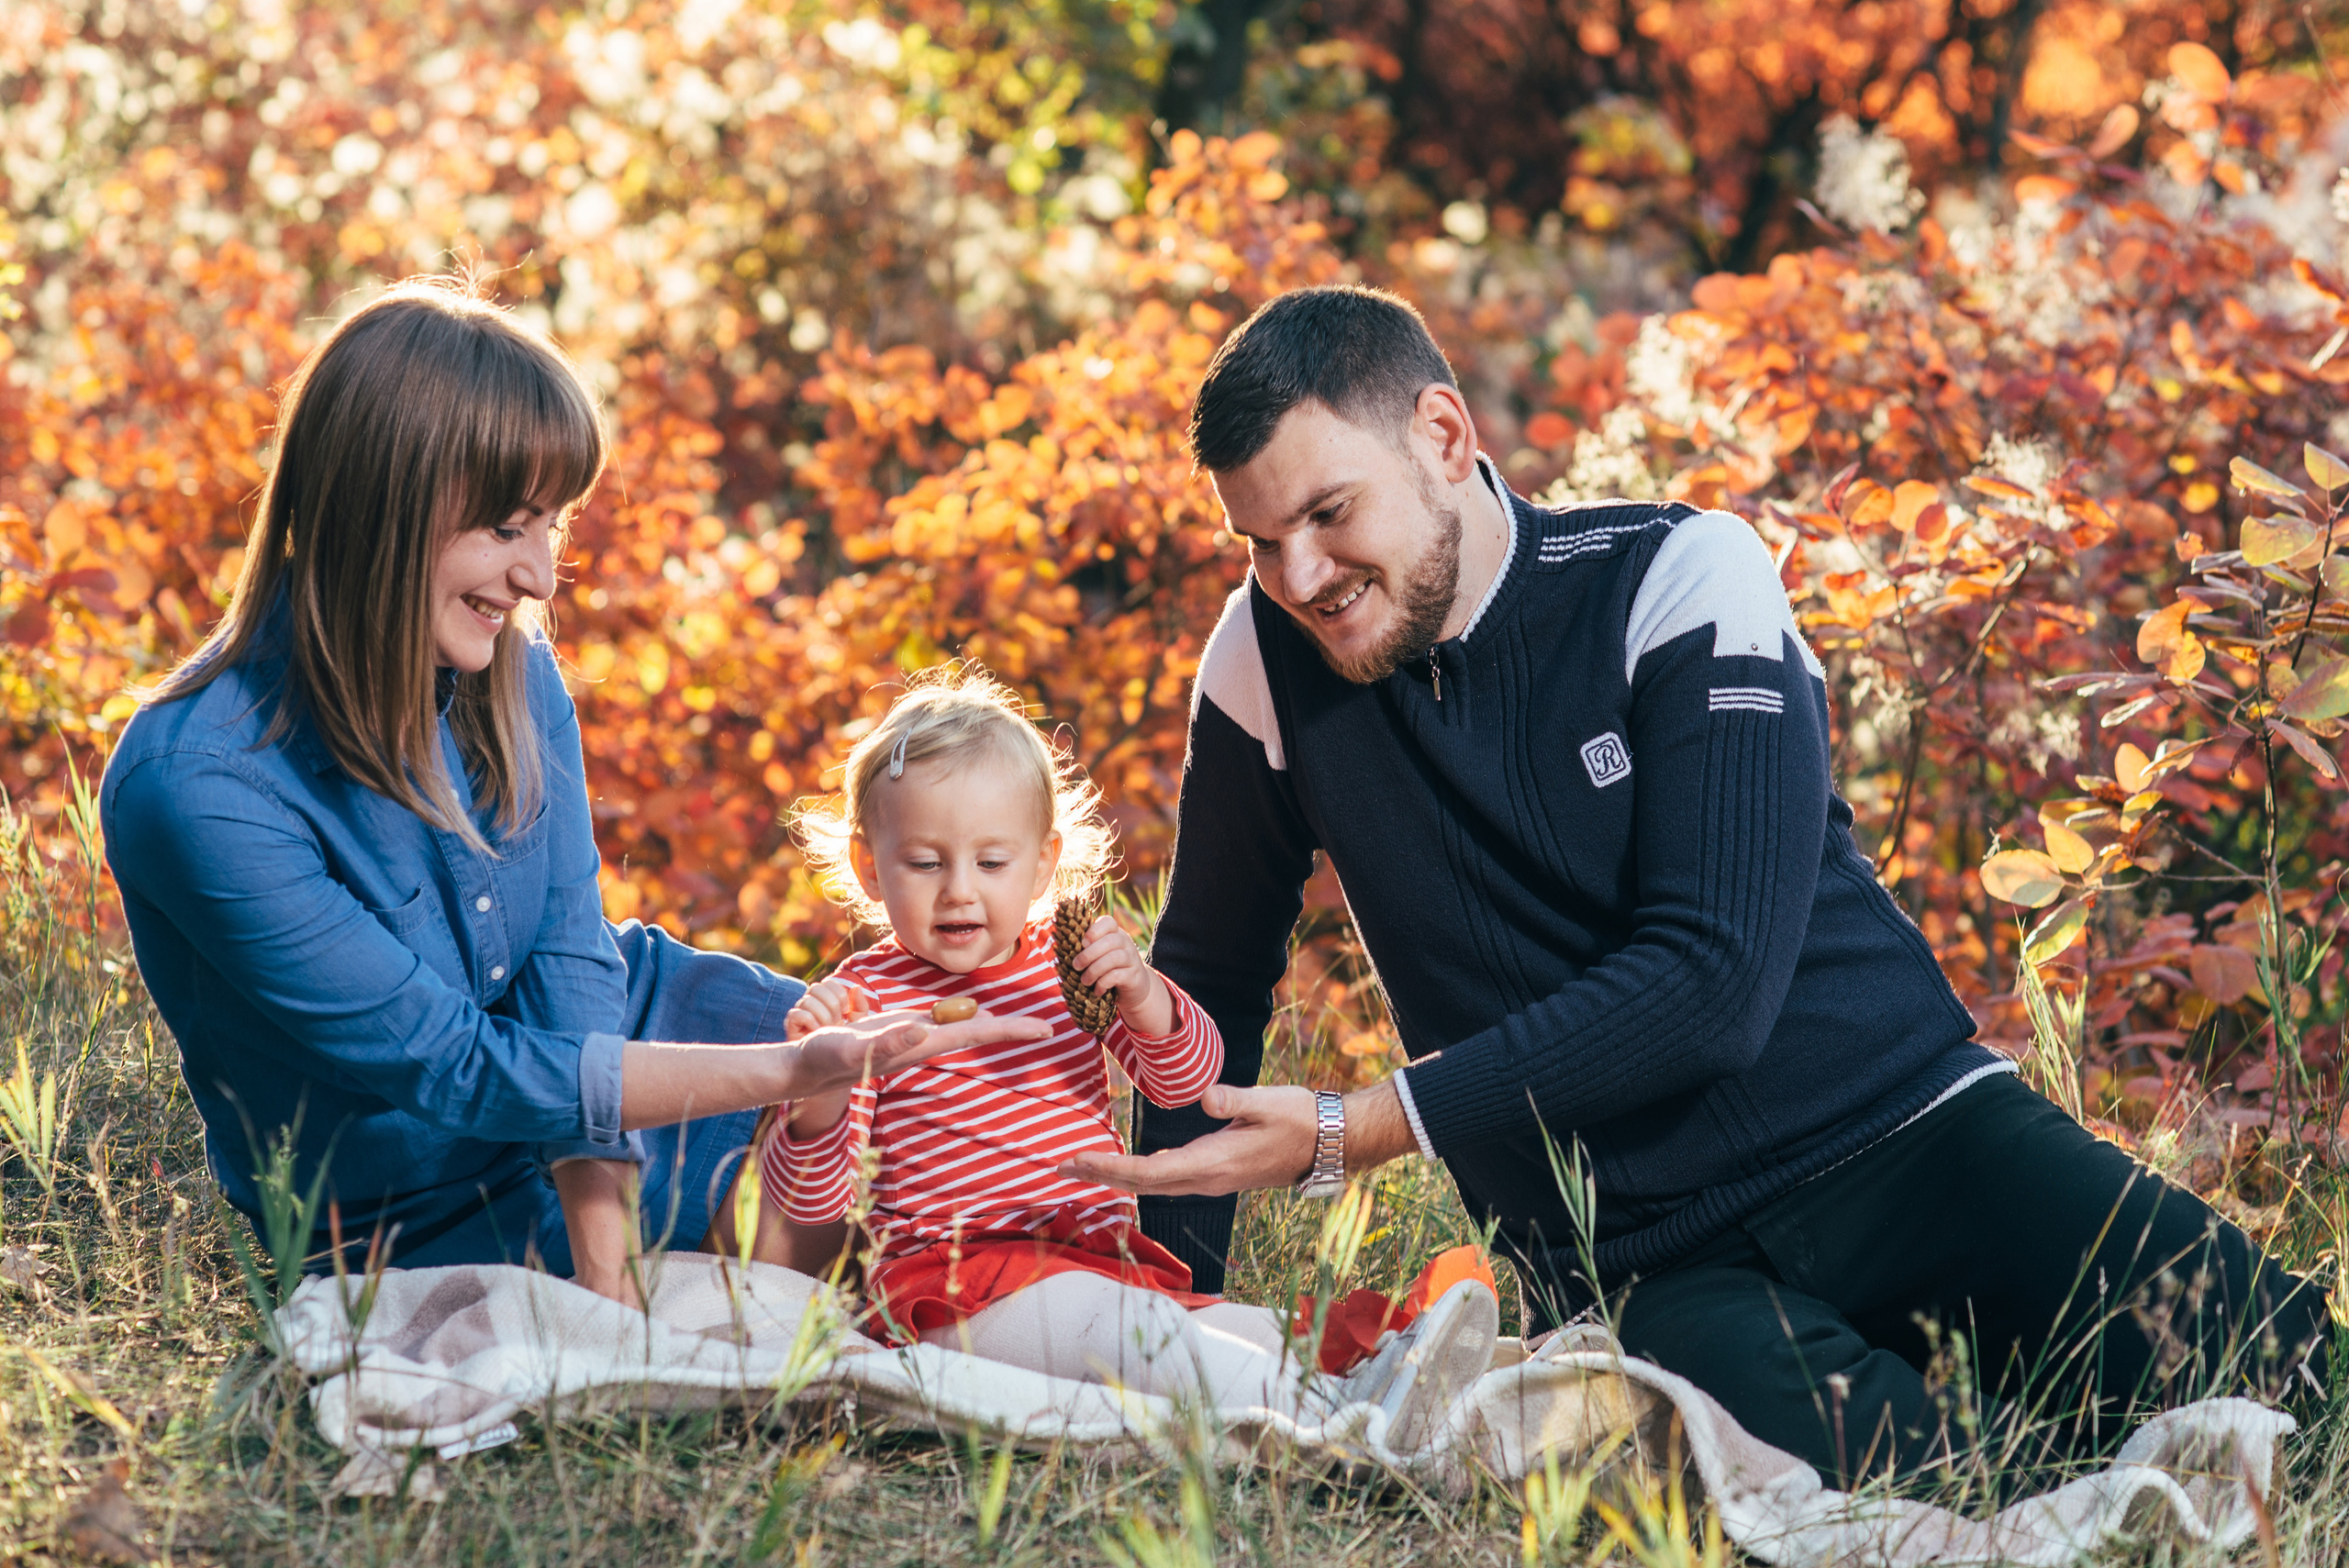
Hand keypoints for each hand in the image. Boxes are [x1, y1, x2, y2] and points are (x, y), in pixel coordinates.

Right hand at [785, 978, 871, 1039]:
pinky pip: (796, 1014)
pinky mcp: (791, 1026)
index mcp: (826, 1000)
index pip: (828, 983)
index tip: (846, 1011)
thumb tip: (856, 987)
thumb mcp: (857, 1026)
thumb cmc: (843, 1045)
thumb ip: (859, 1007)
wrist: (831, 1068)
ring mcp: (800, 1014)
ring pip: (807, 1000)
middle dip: (831, 1004)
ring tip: (827, 1029)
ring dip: (822, 1016)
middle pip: (816, 987)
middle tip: (837, 1021)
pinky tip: (816, 1033)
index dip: (839, 993)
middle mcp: (811, 1004)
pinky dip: (809, 1022)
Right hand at [785, 1008, 1049, 1099]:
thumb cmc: (830, 1058)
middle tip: (1048, 1028)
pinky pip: (943, 1020)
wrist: (810, 1067)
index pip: (977, 1032)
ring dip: (994, 1024)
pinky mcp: (904, 1027)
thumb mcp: (857, 1047)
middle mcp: (927, 1040)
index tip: (1045, 1030)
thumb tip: (922, 1029)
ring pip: (964, 1025)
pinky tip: (975, 1013)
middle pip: (979, 1029)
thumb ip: (889, 1041)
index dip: (1011, 1029)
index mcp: (924, 1042)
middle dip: (1012, 1029)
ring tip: (1024, 1025)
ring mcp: (917, 1034)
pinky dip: (965, 1015)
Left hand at [1058, 1080, 1418, 1195]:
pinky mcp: (1217, 1172)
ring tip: (1082, 1166)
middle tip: (1060, 1167)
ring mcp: (1212, 1179)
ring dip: (1116, 1174)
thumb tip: (1205, 1098)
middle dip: (1100, 1174)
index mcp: (1213, 1163)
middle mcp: (1207, 1178)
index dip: (1110, 1167)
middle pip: (1142, 1181)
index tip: (1077, 1161)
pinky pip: (1168, 1178)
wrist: (1331, 1142)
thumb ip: (1234, 1100)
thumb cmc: (1301, 1118)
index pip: (1149, 1171)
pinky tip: (1126, 1166)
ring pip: (1153, 1182)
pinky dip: (1139, 1172)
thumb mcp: (1268, 1103)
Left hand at [1073, 915, 1173, 1036]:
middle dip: (1088, 954)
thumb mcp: (1101, 954)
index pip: (1108, 922)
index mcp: (1115, 933)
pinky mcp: (1133, 976)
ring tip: (1084, 981)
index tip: (1082, 943)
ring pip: (1113, 958)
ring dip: (1094, 970)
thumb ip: (1088, 947)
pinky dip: (1103, 983)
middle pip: (1109, 941)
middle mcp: (1125, 943)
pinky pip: (1117, 976)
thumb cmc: (1110, 969)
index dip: (1094, 931)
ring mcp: (1131, 959)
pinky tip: (1097, 990)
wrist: (1135, 988)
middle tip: (1076, 966)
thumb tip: (1060, 942)